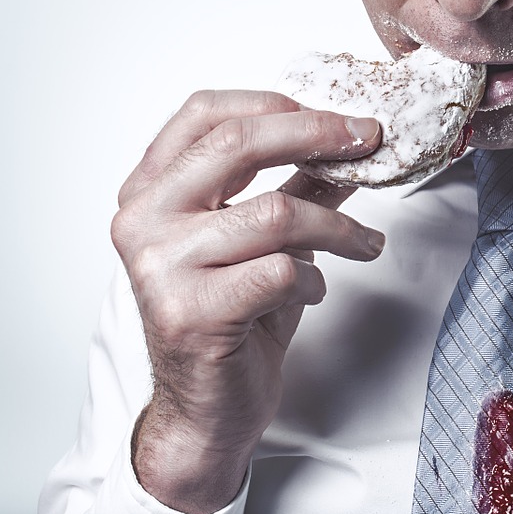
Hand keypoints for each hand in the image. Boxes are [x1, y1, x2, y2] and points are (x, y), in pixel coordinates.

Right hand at [111, 90, 383, 513]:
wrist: (208, 410)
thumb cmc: (232, 317)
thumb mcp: (264, 237)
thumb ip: (296, 183)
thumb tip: (350, 137)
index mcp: (149, 190)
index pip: (203, 113)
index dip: (274, 103)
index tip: (334, 116)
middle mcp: (142, 220)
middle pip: (238, 144)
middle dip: (318, 135)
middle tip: (370, 141)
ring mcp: (160, 267)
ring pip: (276, 213)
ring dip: (338, 228)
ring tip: (366, 245)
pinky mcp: (191, 312)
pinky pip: (281, 271)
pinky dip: (314, 280)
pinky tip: (311, 292)